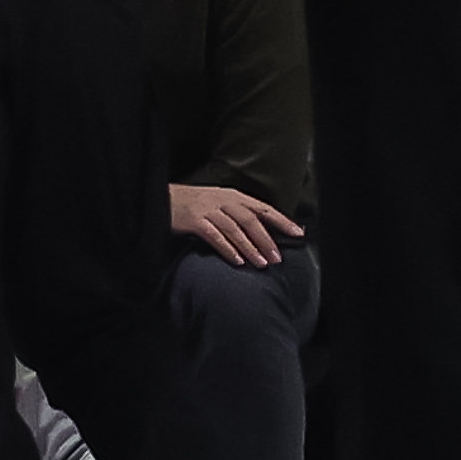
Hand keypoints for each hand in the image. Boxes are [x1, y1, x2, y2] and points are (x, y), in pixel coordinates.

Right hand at [170, 181, 303, 266]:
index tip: (298, 233)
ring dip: (251, 248)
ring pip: (236, 230)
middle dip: (267, 240)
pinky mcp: (194, 220)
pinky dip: (228, 249)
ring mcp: (208, 209)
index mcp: (232, 195)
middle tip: (277, 258)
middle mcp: (223, 200)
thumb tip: (261, 234)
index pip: (262, 208)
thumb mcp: (218, 203)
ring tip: (261, 264)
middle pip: (251, 220)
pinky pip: (215, 236)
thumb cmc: (192, 205)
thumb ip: (237, 214)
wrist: (162, 198)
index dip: (282, 220)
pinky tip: (238, 261)